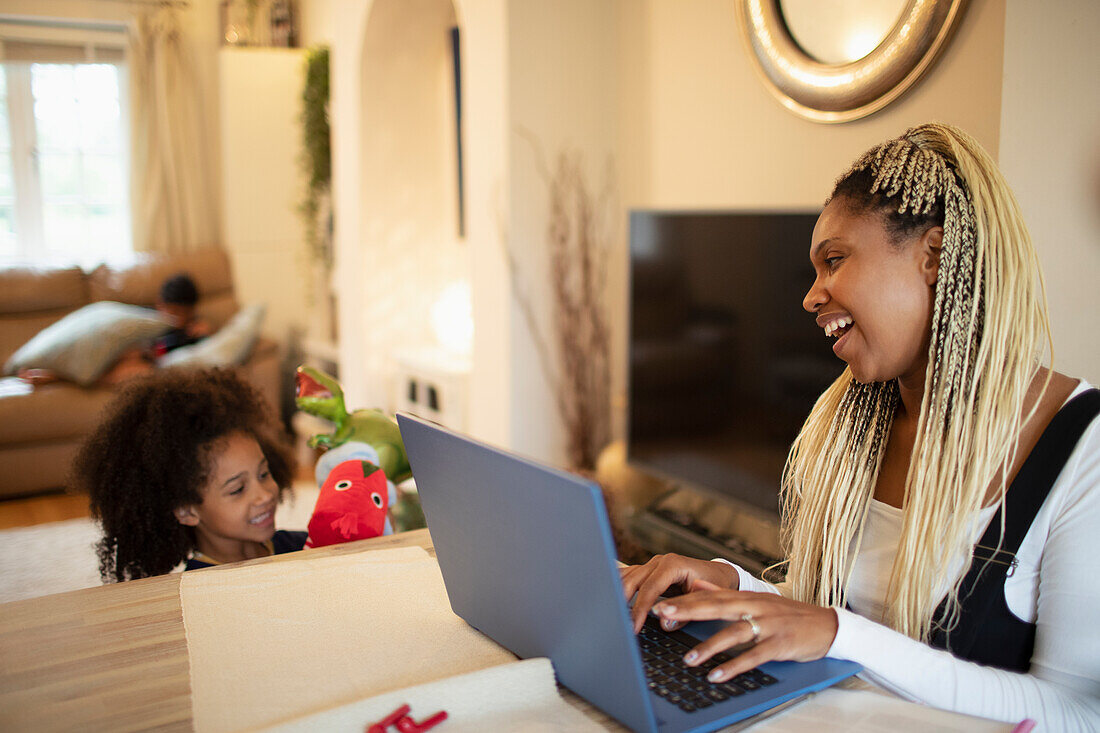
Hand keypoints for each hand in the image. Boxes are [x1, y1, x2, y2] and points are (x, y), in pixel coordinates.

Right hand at [620, 554, 739, 632]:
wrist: (720, 575)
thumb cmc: (715, 587)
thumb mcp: (705, 602)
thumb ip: (685, 613)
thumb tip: (664, 622)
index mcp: (673, 565)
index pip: (649, 588)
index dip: (639, 609)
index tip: (633, 627)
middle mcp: (660, 562)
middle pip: (632, 580)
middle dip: (622, 602)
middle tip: (617, 624)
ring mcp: (652, 565)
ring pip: (627, 577)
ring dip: (617, 594)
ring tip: (608, 613)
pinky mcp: (649, 571)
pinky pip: (629, 577)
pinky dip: (619, 587)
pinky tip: (609, 598)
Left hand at [652, 580, 838, 682]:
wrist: (827, 625)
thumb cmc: (786, 614)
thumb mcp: (755, 599)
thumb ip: (723, 592)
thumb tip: (695, 584)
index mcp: (745, 596)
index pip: (709, 596)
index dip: (683, 600)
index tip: (658, 603)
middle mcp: (754, 607)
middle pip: (716, 607)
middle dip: (687, 611)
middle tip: (662, 615)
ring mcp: (768, 625)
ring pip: (733, 633)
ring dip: (709, 646)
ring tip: (688, 659)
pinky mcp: (780, 644)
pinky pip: (754, 656)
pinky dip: (734, 666)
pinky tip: (717, 675)